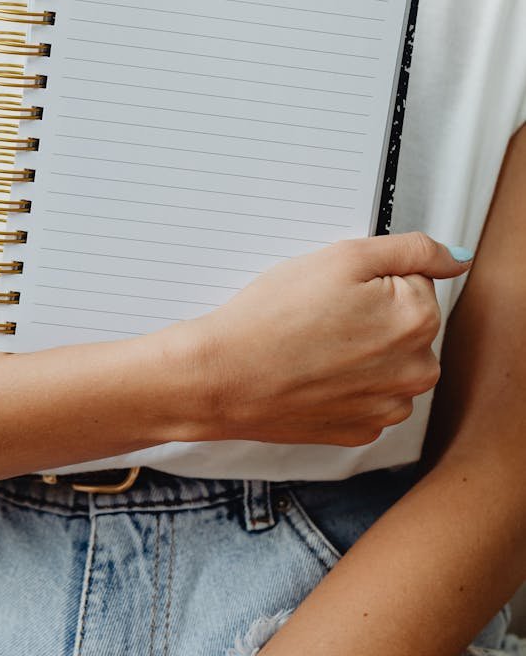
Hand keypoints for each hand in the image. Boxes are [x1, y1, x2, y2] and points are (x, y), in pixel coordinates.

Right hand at [170, 232, 471, 446]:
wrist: (224, 377)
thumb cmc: (273, 317)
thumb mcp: (344, 257)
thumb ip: (412, 250)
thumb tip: (455, 257)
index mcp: (418, 322)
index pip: (414, 280)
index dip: (371, 277)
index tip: (337, 289)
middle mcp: (415, 371)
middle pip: (405, 322)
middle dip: (372, 312)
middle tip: (320, 313)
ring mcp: (388, 406)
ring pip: (387, 360)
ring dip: (361, 349)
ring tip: (313, 343)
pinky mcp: (361, 429)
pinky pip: (367, 393)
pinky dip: (345, 381)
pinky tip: (311, 371)